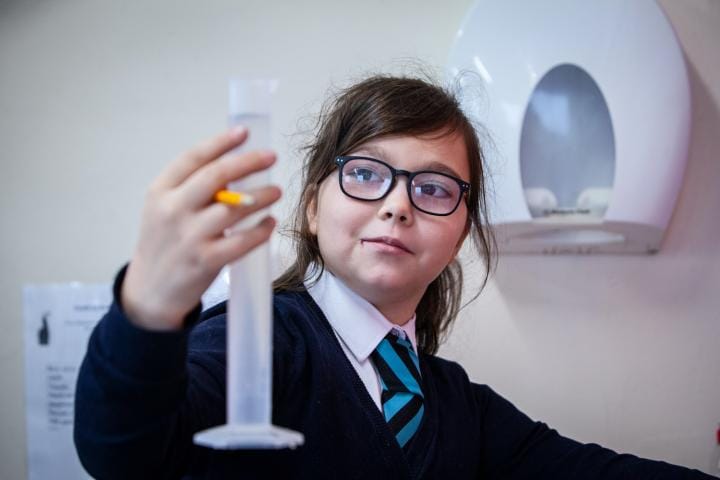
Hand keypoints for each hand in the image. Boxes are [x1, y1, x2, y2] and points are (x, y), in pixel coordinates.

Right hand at [121, 127, 280, 330]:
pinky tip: (270, 222)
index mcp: (160, 192)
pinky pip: (242, 241)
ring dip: (262, 195)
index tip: (244, 132)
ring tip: (276, 190)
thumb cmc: (164, 243)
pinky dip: (261, 230)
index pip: (193, 158)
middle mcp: (173, 211)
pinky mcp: (206, 261)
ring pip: (234, 208)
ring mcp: (189, 237)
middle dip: (248, 162)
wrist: (150, 290)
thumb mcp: (164, 209)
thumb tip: (233, 164)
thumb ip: (190, 187)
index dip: (220, 143)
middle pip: (216, 177)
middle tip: (271, 156)